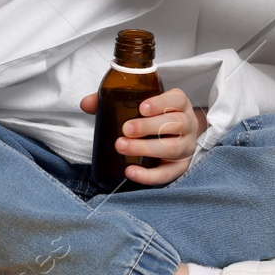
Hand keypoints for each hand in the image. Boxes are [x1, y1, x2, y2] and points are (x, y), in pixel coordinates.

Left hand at [79, 88, 208, 184]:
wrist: (174, 137)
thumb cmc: (153, 118)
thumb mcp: (140, 104)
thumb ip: (112, 100)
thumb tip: (86, 104)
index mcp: (179, 104)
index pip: (177, 99)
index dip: (161, 103)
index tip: (142, 108)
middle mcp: (187, 125)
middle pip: (176, 124)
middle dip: (149, 127)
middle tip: (125, 129)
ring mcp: (186, 147)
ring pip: (172, 148)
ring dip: (146, 148)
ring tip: (122, 147)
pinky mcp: (179, 168)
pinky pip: (167, 174)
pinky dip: (148, 175)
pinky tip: (130, 171)